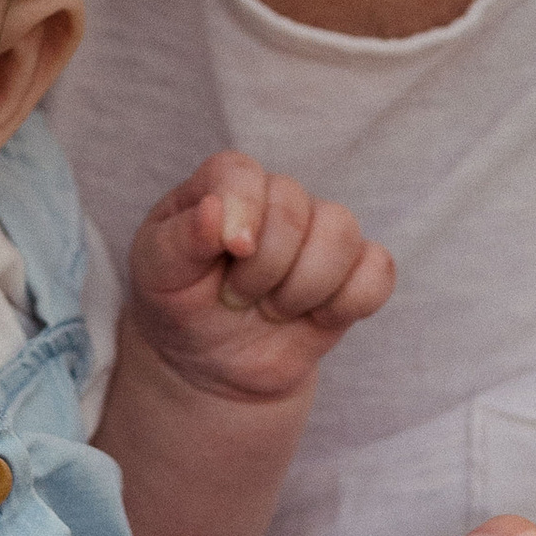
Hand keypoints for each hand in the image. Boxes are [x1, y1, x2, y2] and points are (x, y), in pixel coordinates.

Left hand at [125, 147, 394, 400]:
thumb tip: (214, 210)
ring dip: (304, 288)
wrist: (211, 362)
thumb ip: (179, 239)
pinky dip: (349, 302)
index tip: (232, 253)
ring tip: (273, 310)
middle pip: (296, 209)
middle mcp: (277, 199)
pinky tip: (316, 318)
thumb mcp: (157, 274)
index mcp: (224, 185)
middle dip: (264, 269)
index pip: (242, 173)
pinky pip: (378, 271)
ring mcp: (319, 234)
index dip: (242, 208)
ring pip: (342, 234)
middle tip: (235, 298)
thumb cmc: (179, 304)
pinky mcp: (353, 273)